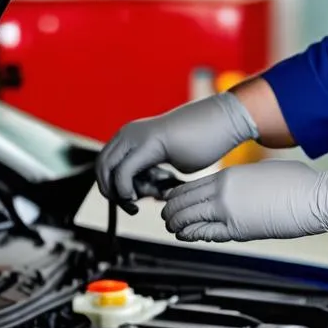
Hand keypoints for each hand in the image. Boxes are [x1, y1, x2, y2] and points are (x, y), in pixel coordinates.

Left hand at [96, 93, 257, 209]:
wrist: (225, 120)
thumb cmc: (206, 140)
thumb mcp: (174, 159)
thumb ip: (155, 171)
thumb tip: (147, 190)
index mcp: (134, 135)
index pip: (108, 164)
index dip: (114, 186)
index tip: (134, 199)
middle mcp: (129, 133)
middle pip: (102, 168)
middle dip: (112, 192)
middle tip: (131, 206)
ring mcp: (136, 136)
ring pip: (107, 170)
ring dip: (117, 193)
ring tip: (139, 202)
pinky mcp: (147, 144)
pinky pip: (122, 171)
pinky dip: (124, 189)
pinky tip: (136, 198)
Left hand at [160, 159, 327, 241]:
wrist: (313, 197)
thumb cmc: (296, 183)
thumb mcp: (261, 173)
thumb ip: (241, 181)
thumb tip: (235, 188)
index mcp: (227, 175)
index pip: (189, 187)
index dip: (176, 196)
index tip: (172, 201)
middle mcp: (222, 191)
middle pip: (182, 202)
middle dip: (171, 211)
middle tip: (167, 217)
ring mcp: (227, 211)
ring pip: (188, 219)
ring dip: (177, 224)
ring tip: (173, 228)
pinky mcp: (237, 230)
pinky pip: (205, 234)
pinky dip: (191, 235)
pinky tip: (185, 236)